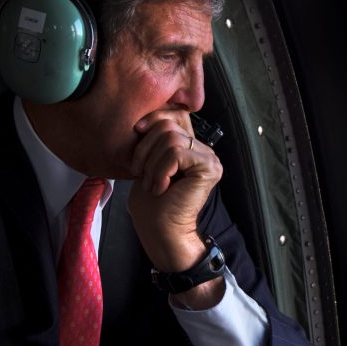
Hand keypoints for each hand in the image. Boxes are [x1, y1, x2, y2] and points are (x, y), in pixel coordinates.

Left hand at [127, 110, 222, 274]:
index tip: (137, 131)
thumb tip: (145, 120)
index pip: (176, 114)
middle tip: (142, 174)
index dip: (154, 117)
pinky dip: (161, 170)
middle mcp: (204, 150)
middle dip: (146, 148)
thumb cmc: (151, 203)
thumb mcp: (147, 162)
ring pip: (170, 139)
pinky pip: (177, 153)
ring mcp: (209, 158)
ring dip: (152, 164)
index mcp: (191, 146)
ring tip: (153, 184)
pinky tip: (161, 188)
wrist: (161, 231)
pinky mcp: (209, 168)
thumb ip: (154, 140)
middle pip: (168, 125)